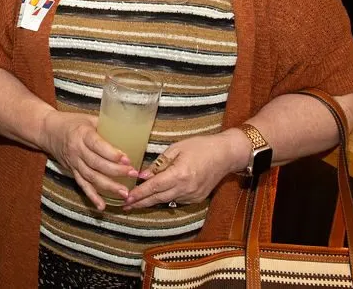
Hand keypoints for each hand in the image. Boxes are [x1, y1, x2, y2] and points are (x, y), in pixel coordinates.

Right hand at [38, 110, 138, 210]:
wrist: (47, 130)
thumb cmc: (71, 122)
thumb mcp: (88, 119)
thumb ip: (107, 124)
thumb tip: (131, 129)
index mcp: (82, 134)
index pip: (97, 145)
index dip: (112, 154)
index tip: (127, 159)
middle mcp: (77, 150)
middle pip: (96, 163)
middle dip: (116, 171)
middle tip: (132, 174)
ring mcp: (74, 162)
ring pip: (91, 177)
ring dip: (108, 186)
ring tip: (124, 193)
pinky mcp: (72, 171)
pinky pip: (82, 185)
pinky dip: (92, 196)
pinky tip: (102, 206)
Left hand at [123, 129, 248, 209]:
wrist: (226, 155)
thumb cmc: (200, 146)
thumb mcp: (176, 148)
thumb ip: (159, 163)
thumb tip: (143, 175)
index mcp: (179, 174)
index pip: (154, 187)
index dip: (139, 193)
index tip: (127, 198)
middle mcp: (186, 188)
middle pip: (158, 198)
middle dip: (141, 202)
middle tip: (126, 206)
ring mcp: (192, 195)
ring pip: (166, 200)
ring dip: (152, 201)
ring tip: (136, 202)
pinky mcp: (197, 198)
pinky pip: (176, 200)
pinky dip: (165, 198)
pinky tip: (156, 196)